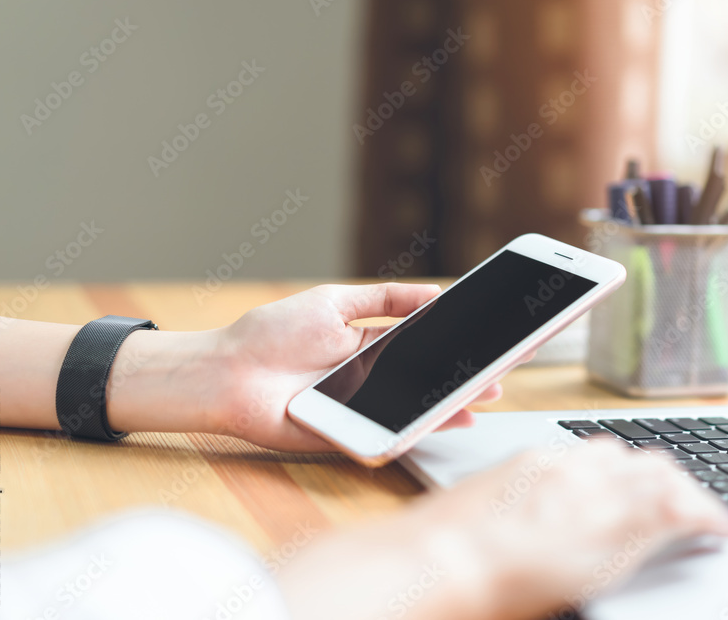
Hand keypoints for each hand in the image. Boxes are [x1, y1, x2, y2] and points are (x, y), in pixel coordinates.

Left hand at [212, 283, 504, 451]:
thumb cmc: (270, 335)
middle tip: (502, 369)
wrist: (225, 372)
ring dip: (452, 402)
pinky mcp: (349, 433)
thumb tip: (432, 293)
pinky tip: (448, 418)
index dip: (456, 341)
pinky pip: (390, 430)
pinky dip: (420, 427)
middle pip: (426, 378)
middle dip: (465, 374)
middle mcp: (371, 379)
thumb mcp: (332, 303)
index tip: (488, 336)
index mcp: (370, 346)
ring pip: (415, 406)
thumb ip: (382, 298)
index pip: (424, 344)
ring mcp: (363, 407)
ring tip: (486, 393)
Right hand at [278, 443, 727, 619]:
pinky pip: (678, 508)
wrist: (442, 561)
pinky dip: (704, 515)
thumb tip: (534, 517)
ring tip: (697, 516)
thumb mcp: (485, 512)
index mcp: (537, 462)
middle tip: (674, 502)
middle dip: (660, 478)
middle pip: (634, 458)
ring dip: (681, 493)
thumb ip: (522, 504)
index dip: (626, 472)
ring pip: (660, 475)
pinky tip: (719, 528)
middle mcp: (571, 467)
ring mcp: (595, 490)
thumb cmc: (445, 548)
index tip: (634, 487)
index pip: (599, 453)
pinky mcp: (618, 522)